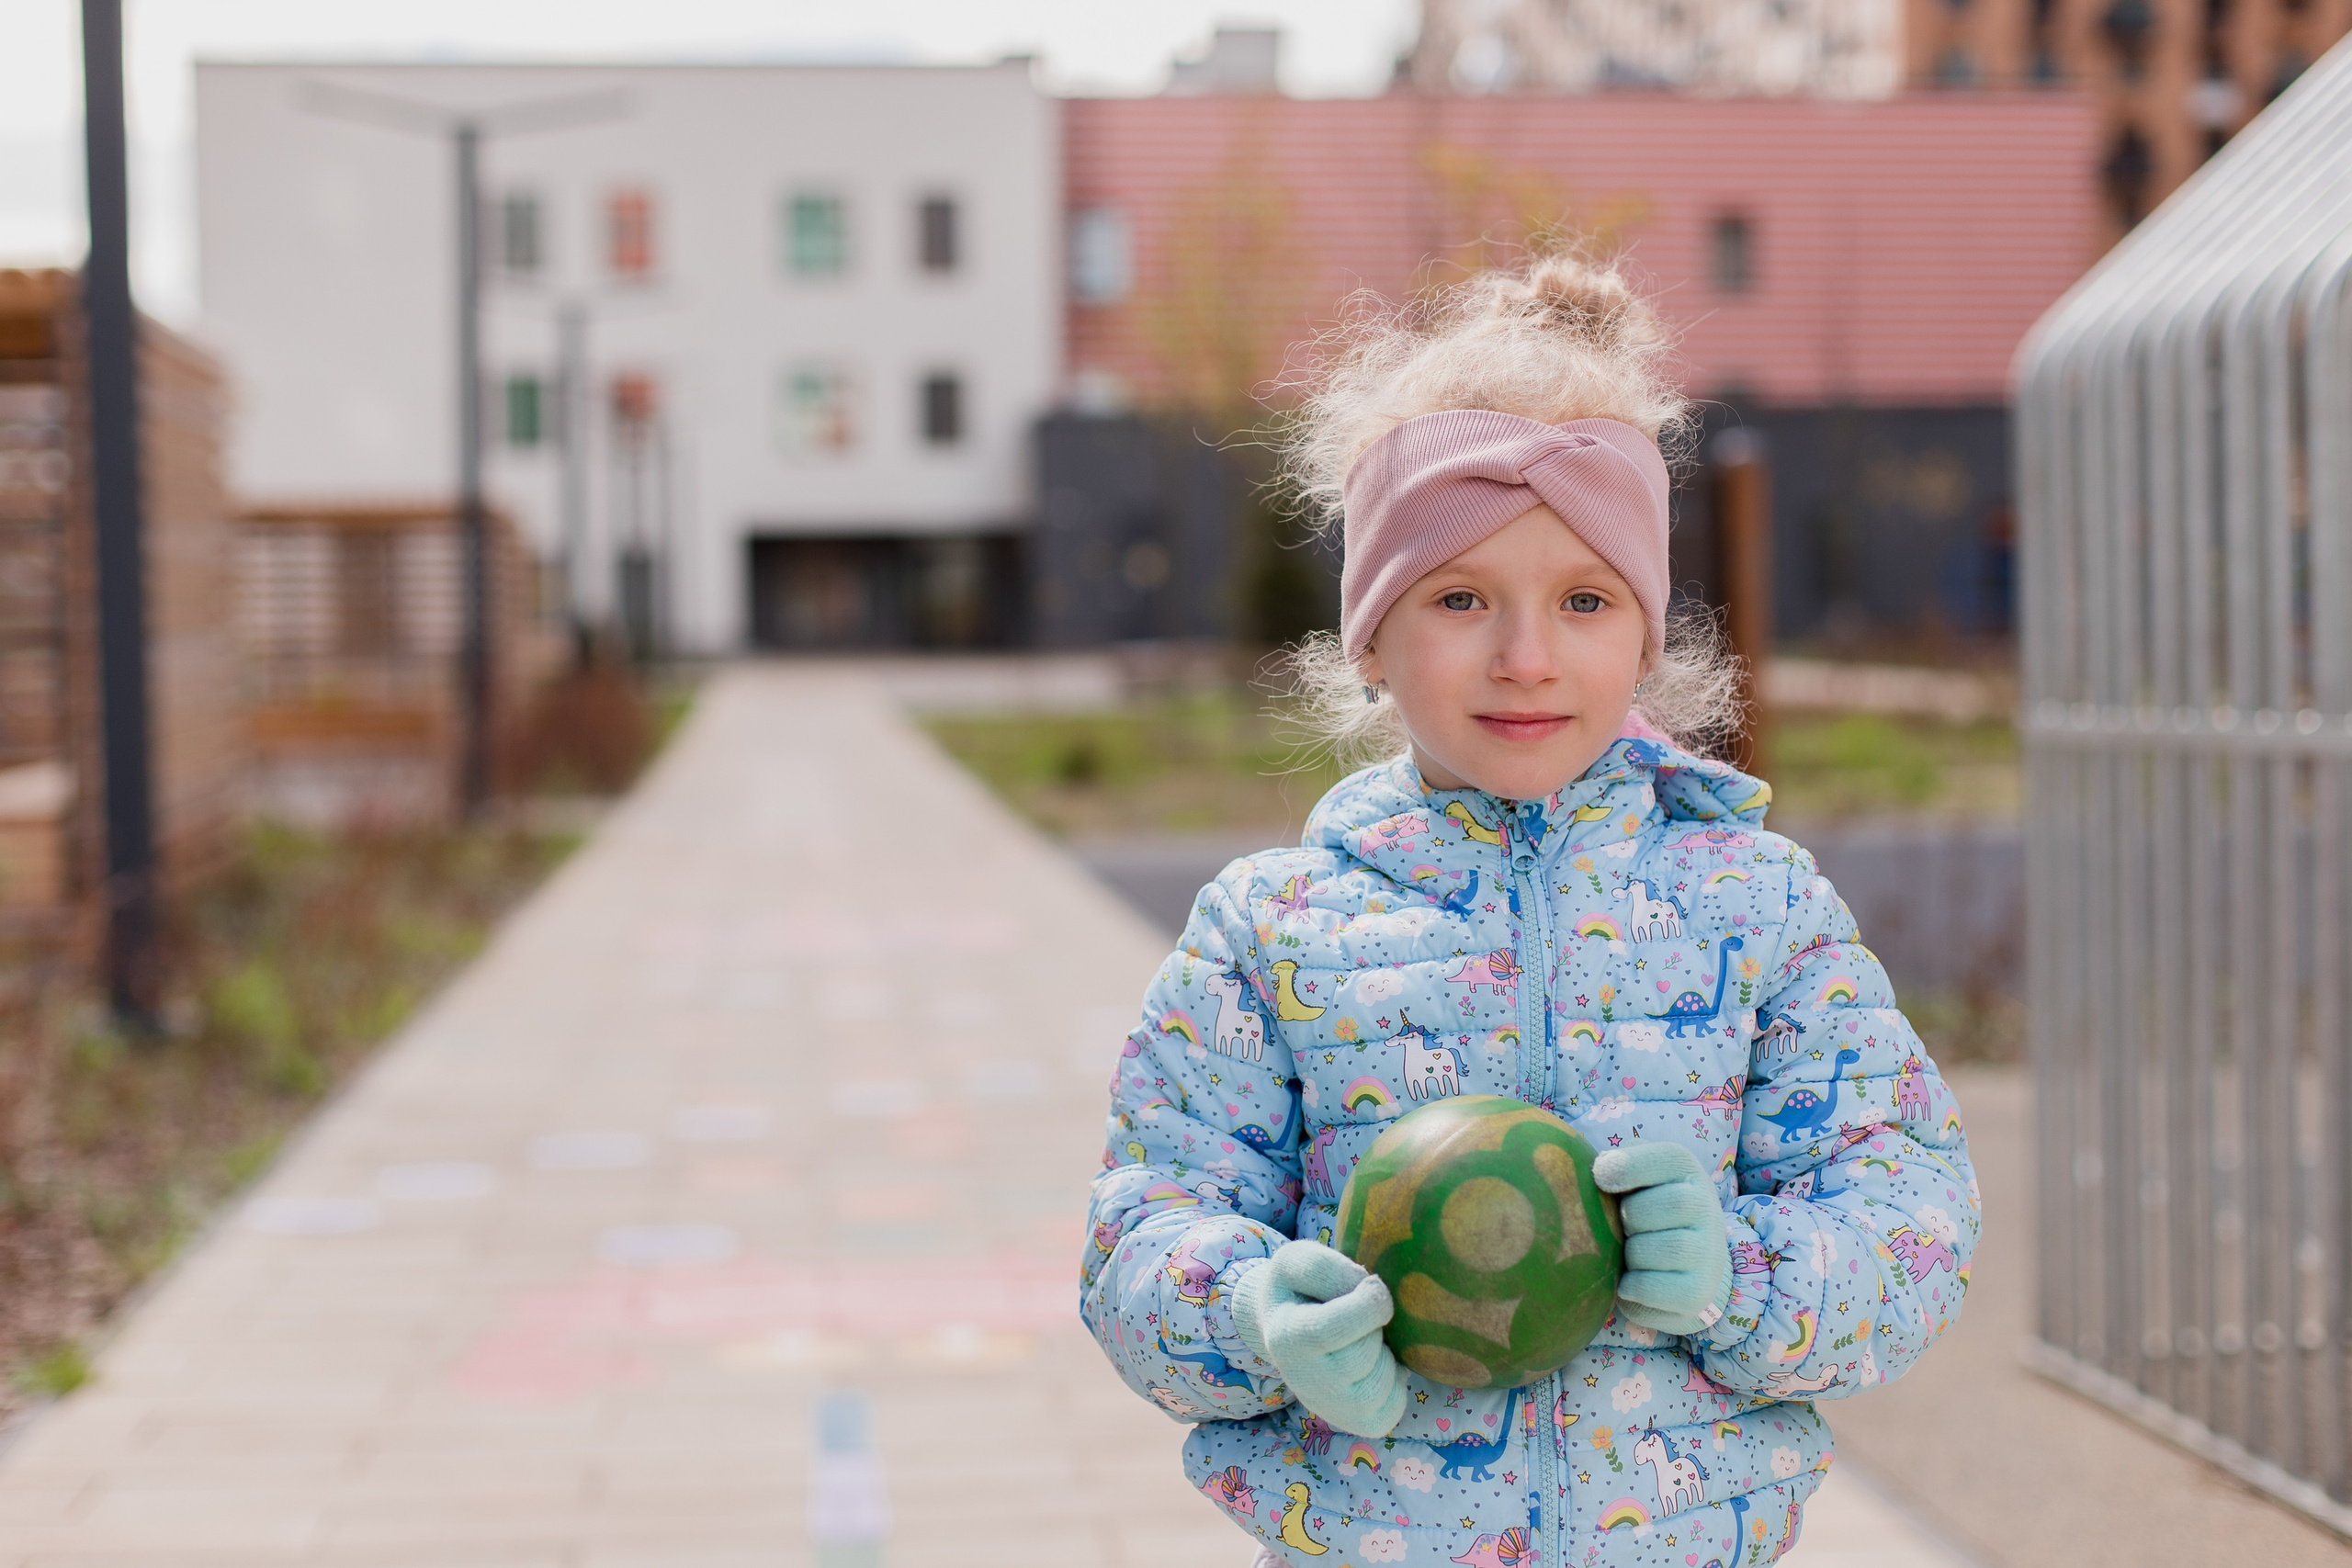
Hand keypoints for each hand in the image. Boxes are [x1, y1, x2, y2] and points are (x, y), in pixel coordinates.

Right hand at [1232, 1240, 1407, 1436]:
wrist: (1288, 1332)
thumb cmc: (1299, 1290)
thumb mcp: (1298, 1259)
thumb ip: (1326, 1267)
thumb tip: (1368, 1290)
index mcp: (1288, 1338)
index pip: (1335, 1328)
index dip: (1369, 1303)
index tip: (1373, 1286)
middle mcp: (1305, 1381)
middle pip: (1365, 1354)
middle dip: (1376, 1328)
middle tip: (1362, 1318)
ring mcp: (1331, 1409)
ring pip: (1383, 1383)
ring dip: (1386, 1355)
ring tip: (1367, 1341)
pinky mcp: (1357, 1424)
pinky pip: (1394, 1407)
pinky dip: (1396, 1381)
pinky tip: (1377, 1364)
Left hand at [1592, 1142, 1732, 1336]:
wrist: (1680, 1270)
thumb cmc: (1642, 1215)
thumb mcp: (1633, 1182)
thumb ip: (1618, 1165)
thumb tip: (1598, 1165)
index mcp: (1686, 1173)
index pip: (1670, 1158)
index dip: (1630, 1165)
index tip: (1600, 1177)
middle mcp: (1707, 1209)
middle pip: (1672, 1204)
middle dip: (1632, 1217)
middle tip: (1619, 1228)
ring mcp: (1708, 1253)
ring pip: (1664, 1249)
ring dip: (1631, 1254)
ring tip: (1625, 1256)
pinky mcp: (1697, 1292)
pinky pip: (1654, 1287)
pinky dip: (1631, 1285)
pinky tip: (1627, 1282)